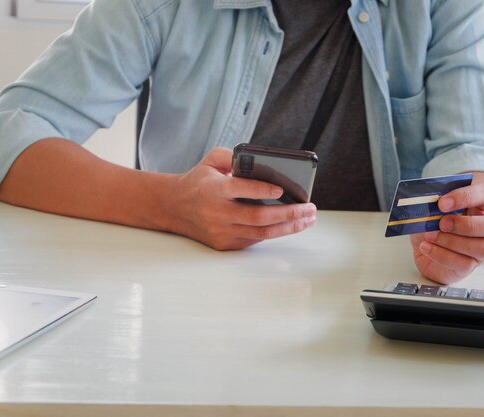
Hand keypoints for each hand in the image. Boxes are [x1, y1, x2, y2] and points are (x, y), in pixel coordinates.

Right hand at [164, 147, 316, 249]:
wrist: (174, 207)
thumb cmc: (199, 181)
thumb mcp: (212, 160)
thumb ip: (234, 155)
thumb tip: (262, 160)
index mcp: (214, 190)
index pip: (241, 190)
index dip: (263, 191)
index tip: (282, 189)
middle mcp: (217, 213)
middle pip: (258, 217)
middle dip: (289, 213)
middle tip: (309, 208)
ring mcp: (221, 231)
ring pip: (261, 232)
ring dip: (289, 227)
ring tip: (307, 219)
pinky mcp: (224, 244)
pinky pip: (254, 239)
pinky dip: (273, 232)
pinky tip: (289, 224)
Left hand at [409, 172, 483, 283]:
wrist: (425, 240)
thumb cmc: (434, 219)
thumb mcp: (433, 206)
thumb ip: (435, 201)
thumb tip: (426, 204)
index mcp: (483, 204)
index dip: (464, 197)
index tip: (442, 203)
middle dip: (467, 225)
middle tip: (442, 223)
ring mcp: (482, 248)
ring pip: (483, 248)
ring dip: (452, 241)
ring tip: (430, 235)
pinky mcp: (469, 266)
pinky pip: (464, 264)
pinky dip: (442, 255)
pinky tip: (426, 247)